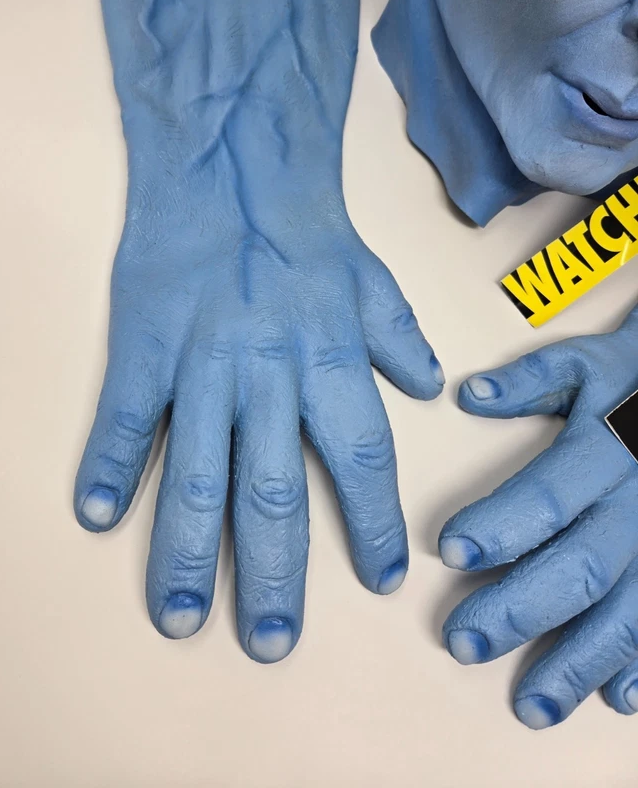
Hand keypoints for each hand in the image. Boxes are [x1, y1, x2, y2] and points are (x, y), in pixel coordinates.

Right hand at [74, 0, 443, 662]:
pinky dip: (108, 467)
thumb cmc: (304, 227)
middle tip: (271, 642)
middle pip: (274, 490)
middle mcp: (269, 376)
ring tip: (183, 617)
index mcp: (330, 361)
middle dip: (275, 573)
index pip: (362, 459)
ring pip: (194, 473)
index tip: (380, 580)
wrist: (231, 166)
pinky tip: (96, 516)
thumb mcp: (371, 277)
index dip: (373, 524)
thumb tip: (434, 387)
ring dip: (187, 552)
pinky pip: (123, 417)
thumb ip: (400, 336)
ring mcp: (201, 366)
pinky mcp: (145, 348)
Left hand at [440, 306, 637, 727]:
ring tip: (530, 703)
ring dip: (578, 661)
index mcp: (611, 447)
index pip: (549, 494)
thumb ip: (531, 380)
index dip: (500, 526)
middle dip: (520, 610)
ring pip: (628, 610)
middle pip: (582, 565)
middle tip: (464, 642)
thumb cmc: (636, 380)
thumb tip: (468, 395)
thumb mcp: (588, 365)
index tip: (450, 552)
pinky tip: (614, 697)